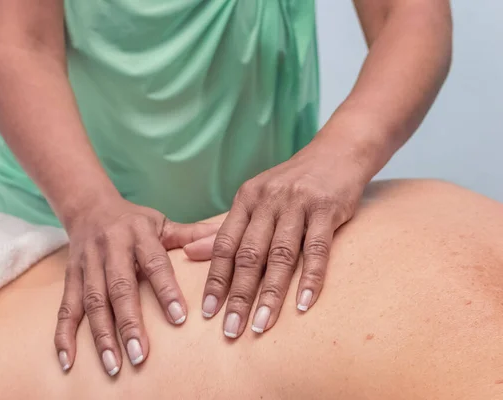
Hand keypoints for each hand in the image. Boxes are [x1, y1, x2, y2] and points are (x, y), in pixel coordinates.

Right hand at [54, 195, 217, 375]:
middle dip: (129, 322)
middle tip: (140, 355)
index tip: (179, 319)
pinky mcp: (70, 276)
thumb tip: (222, 240)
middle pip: (119, 287)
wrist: (89, 207)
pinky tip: (68, 361)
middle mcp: (110, 247)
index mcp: (139, 233)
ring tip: (113, 365)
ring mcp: (87, 263)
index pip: (155, 263)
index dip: (166, 290)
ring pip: (92, 301)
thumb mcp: (162, 222)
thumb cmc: (134, 221)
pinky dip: (64, 335)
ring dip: (101, 335)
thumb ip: (191, 235)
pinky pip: (66, 306)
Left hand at [188, 139, 366, 337]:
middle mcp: (267, 201)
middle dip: (238, 295)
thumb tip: (190, 252)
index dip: (215, 279)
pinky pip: (318, 248)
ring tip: (262, 325)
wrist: (337, 153)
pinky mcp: (327, 209)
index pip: (224, 245)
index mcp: (246, 200)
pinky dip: (311, 278)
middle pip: (249, 254)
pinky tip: (304, 304)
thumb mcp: (255, 199)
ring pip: (280, 255)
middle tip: (231, 329)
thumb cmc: (292, 183)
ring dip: (270, 294)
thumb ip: (226, 228)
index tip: (207, 312)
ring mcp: (297, 204)